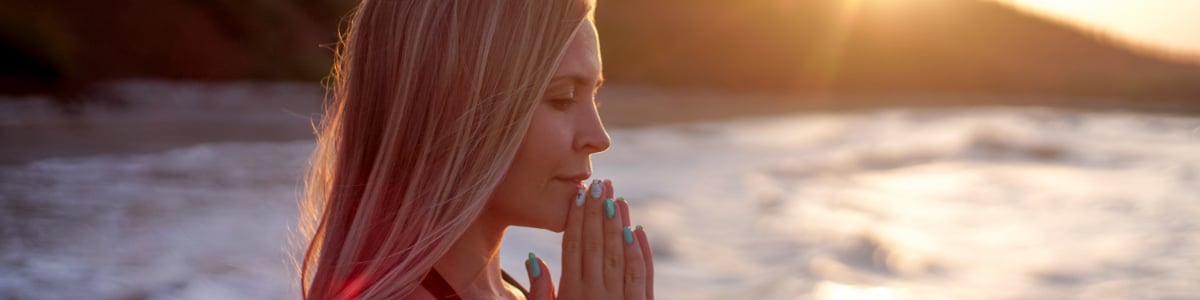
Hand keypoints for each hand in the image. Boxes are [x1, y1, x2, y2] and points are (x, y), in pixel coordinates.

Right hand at [526, 179, 654, 299]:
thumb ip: (539, 291)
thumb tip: (533, 258)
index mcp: (571, 292)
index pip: (572, 246)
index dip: (576, 218)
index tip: (580, 194)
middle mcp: (595, 293)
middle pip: (595, 244)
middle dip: (598, 211)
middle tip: (600, 184)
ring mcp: (619, 299)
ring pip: (619, 254)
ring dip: (618, 224)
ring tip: (617, 197)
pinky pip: (641, 274)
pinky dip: (639, 251)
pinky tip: (636, 230)